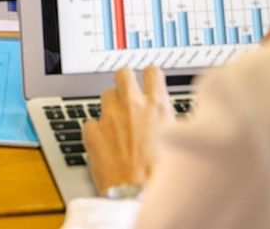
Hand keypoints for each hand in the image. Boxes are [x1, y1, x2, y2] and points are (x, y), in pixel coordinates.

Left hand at [82, 66, 172, 195]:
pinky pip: (92, 121)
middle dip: (124, 80)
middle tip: (126, 92)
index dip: (149, 75)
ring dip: (111, 105)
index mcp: (157, 106)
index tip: (148, 79)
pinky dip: (97, 131)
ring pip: (106, 95)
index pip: (152, 72)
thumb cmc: (160, 177)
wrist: (138, 197)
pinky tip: (105, 145)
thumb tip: (166, 117)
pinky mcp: (92, 131)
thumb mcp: (177, 143)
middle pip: (123, 73)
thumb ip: (166, 122)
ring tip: (117, 125)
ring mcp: (110, 116)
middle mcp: (132, 105)